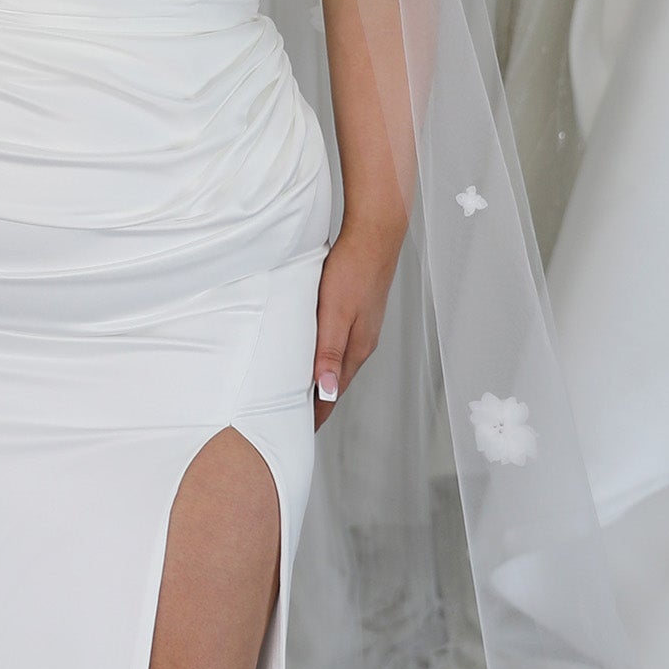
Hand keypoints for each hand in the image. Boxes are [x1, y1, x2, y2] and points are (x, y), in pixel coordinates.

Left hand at [311, 222, 401, 430]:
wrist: (374, 236)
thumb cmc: (352, 271)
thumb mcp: (335, 314)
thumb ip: (330, 353)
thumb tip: (328, 392)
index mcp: (356, 348)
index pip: (334, 393)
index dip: (317, 413)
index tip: (299, 432)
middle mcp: (362, 342)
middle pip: (337, 381)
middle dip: (318, 402)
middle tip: (294, 420)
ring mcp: (362, 327)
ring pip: (338, 362)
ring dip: (321, 379)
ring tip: (301, 393)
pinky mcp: (357, 312)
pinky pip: (338, 344)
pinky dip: (325, 357)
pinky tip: (314, 353)